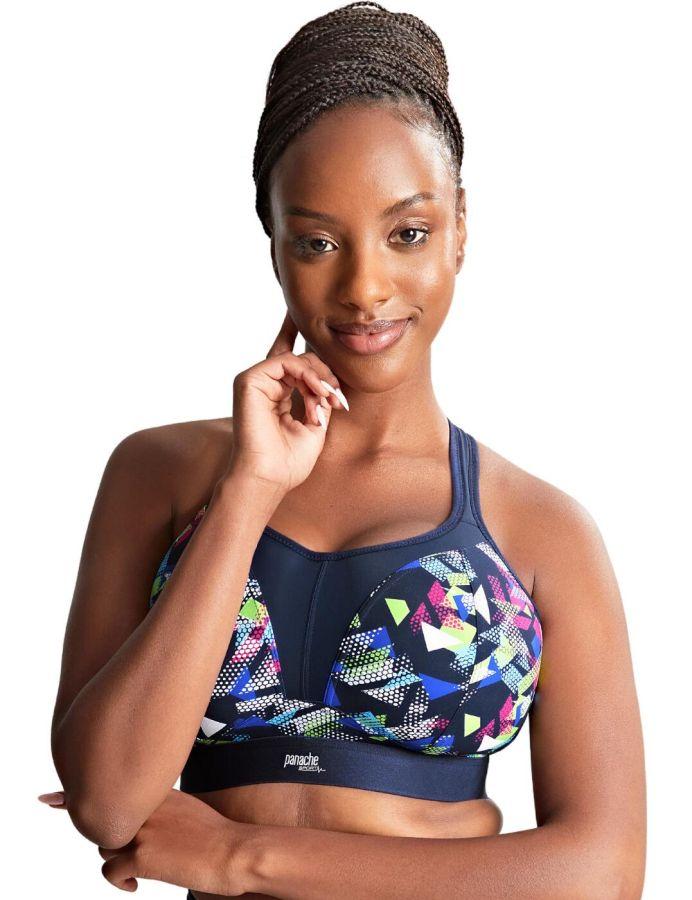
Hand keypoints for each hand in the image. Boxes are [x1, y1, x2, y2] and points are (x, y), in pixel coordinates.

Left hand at [39, 788, 250, 894]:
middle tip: (133, 855)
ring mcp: (143, 830)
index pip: (114, 788)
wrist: (235, 851)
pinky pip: (111, 870)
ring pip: (107, 845)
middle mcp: (148, 806)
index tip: (50, 799)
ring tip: (143, 868)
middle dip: (112, 838)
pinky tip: (136, 884)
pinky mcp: (142, 856)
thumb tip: (150, 826)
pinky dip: (119, 880)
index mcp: (160, 793)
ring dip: (119, 858)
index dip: (76, 796)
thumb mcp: (190, 811)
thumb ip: (165, 811)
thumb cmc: (219, 836)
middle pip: (109, 822)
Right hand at [227, 309, 348, 492]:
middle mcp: (264, 384)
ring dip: (319, 378)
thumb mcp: (316, 423)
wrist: (269, 479)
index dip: (295, 333)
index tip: (301, 313)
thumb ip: (320, 396)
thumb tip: (330, 377)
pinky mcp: (248, 380)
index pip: (289, 357)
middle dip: (326, 375)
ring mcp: (254, 380)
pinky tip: (316, 393)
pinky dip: (306, 375)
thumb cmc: (289, 461)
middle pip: (302, 359)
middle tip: (338, 400)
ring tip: (328, 400)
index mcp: (276, 393)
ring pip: (296, 359)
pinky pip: (284, 361)